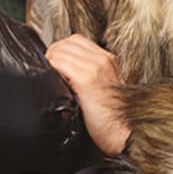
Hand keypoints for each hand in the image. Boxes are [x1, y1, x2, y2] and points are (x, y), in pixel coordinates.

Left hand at [46, 33, 131, 157]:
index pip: (76, 40)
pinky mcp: (86, 79)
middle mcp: (103, 60)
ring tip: (49, 75)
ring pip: (61, 51)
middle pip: (67, 42)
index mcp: (108, 60)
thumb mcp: (105, 88)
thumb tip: (66, 72)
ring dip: (51, 60)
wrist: (123, 133)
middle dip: (54, 52)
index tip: (55, 61)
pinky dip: (52, 68)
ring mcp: (95, 67)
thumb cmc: (112, 117)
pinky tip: (53, 80)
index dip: (62, 49)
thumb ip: (90, 75)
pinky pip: (60, 63)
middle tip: (48, 67)